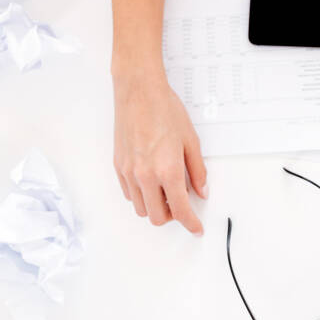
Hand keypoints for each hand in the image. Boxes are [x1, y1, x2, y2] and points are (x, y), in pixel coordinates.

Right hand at [112, 70, 206, 234]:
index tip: (196, 228)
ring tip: (166, 192)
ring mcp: (129, 172)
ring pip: (140, 209)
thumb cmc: (165, 110)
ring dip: (155, 207)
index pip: (181, 210)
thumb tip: (201, 191)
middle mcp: (145, 176)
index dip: (191, 224)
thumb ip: (197, 170)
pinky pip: (129, 194)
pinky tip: (151, 182)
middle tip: (182, 206)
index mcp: (167, 171)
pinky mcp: (118, 166)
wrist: (139, 92)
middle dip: (172, 217)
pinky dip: (141, 196)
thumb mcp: (190, 140)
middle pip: (157, 217)